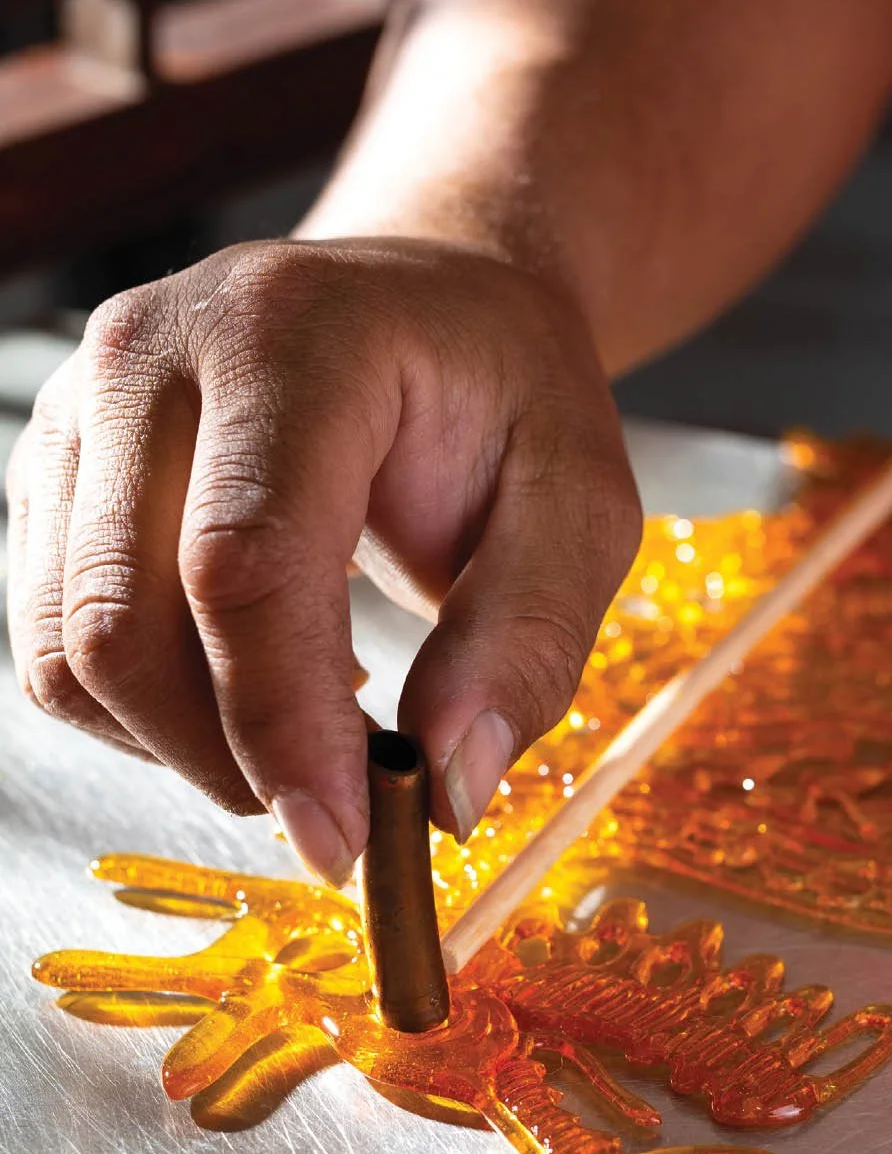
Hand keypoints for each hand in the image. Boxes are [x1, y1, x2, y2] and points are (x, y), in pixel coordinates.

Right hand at [4, 238, 640, 885]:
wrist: (427, 312)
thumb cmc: (506, 399)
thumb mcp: (577, 506)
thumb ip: (524, 641)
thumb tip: (445, 787)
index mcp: (291, 335)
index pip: (244, 564)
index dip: (283, 727)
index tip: (343, 841)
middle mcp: (152, 355)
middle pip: (125, 621)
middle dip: (228, 758)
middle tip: (339, 803)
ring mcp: (80, 410)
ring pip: (68, 648)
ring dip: (181, 743)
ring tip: (305, 726)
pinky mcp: (57, 472)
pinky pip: (52, 642)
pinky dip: (143, 710)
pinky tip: (244, 682)